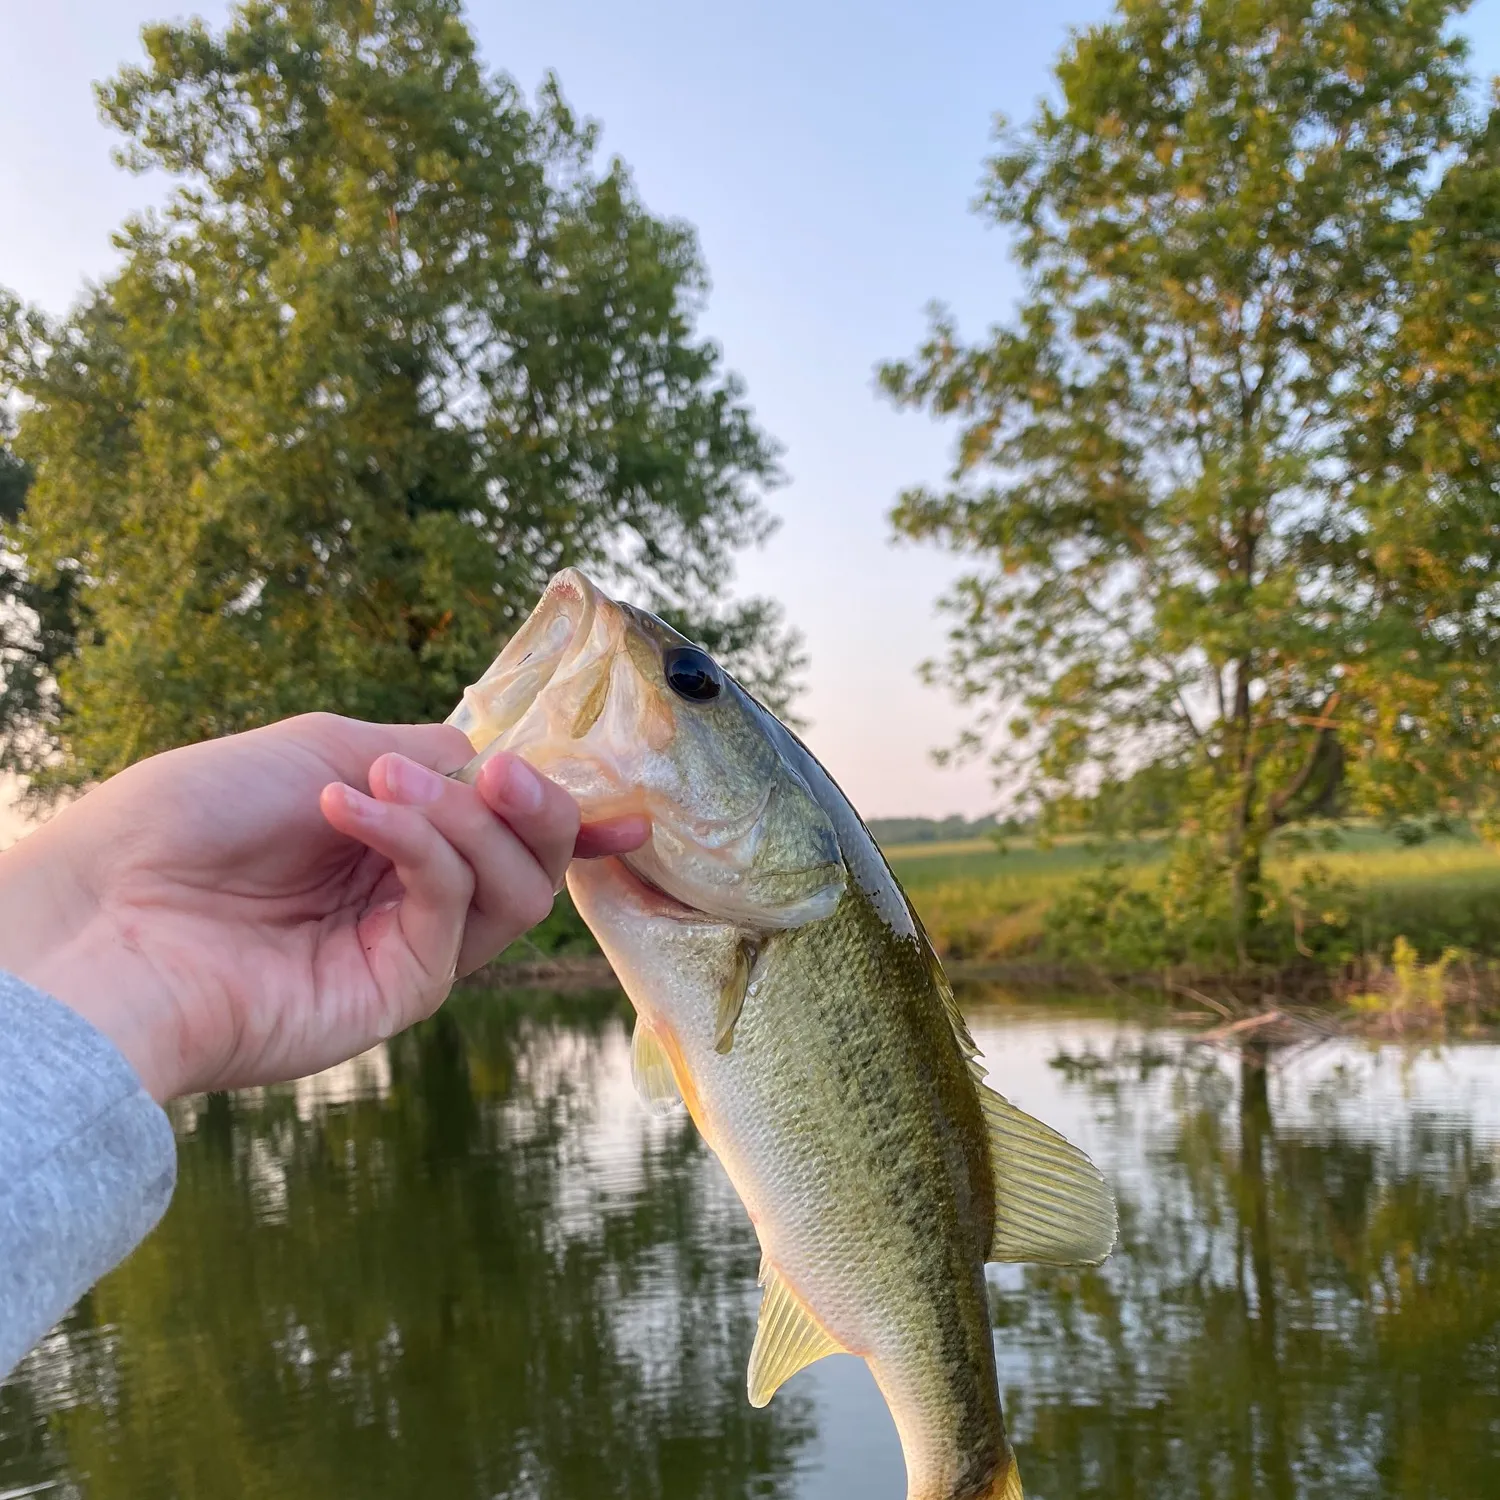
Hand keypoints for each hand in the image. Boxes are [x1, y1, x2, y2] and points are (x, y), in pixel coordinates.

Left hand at [0, 713, 646, 1100]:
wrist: (107, 906)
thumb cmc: (193, 814)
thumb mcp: (325, 746)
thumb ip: (428, 756)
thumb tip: (500, 766)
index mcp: (395, 841)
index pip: (504, 832)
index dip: (569, 820)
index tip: (628, 811)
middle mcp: (409, 898)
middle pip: (531, 865)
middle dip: (539, 809)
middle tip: (503, 775)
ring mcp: (407, 949)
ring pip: (514, 893)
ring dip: (466, 821)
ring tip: (383, 785)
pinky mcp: (396, 993)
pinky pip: (452, 910)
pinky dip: (421, 845)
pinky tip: (355, 810)